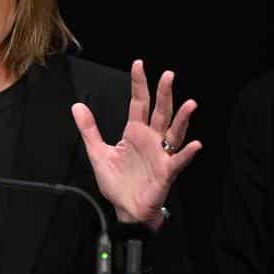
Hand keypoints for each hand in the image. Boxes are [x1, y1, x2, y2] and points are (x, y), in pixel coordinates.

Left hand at [72, 60, 201, 230]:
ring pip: (174, 132)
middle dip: (164, 93)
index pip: (139, 102)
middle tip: (168, 75)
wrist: (125, 209)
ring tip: (190, 104)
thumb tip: (77, 106)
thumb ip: (89, 129)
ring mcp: (161, 154)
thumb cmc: (117, 182)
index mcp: (135, 132)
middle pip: (160, 111)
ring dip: (182, 118)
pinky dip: (187, 153)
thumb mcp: (97, 153)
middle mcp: (151, 139)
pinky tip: (195, 144)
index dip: (139, 84)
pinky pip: (178, 160)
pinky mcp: (166, 172)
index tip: (139, 64)